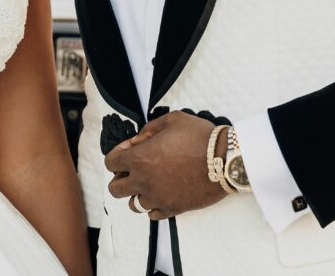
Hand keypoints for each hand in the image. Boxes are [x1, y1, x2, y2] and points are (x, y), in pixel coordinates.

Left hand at [104, 111, 228, 220]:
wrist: (224, 160)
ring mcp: (157, 198)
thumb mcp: (173, 120)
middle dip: (120, 178)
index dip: (117, 154)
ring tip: (150, 182)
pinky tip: (162, 193)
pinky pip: (152, 214)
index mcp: (140, 158)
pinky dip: (153, 205)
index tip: (130, 149)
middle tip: (134, 169)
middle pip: (115, 189)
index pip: (110, 163)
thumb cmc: (199, 137)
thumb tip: (137, 140)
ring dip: (137, 193)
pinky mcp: (172, 209)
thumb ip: (149, 128)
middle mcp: (143, 181)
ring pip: (133, 204)